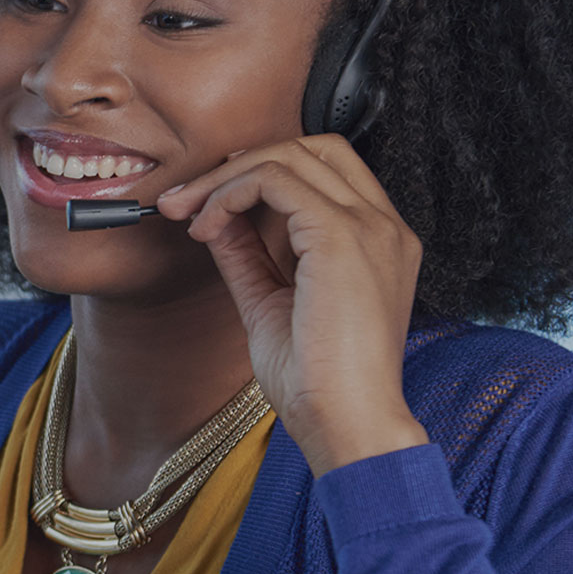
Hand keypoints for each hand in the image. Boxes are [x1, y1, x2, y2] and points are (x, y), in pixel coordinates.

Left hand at [156, 135, 428, 473]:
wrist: (346, 425)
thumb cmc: (320, 384)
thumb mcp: (272, 304)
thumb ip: (250, 256)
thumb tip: (217, 219)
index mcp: (380, 242)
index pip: (325, 172)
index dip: (264, 171)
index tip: (211, 200)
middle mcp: (384, 225)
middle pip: (312, 148)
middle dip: (243, 162)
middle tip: (189, 198)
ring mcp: (369, 226)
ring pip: (290, 156)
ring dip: (226, 178)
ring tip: (188, 213)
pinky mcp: (341, 235)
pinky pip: (275, 180)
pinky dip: (230, 194)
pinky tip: (207, 227)